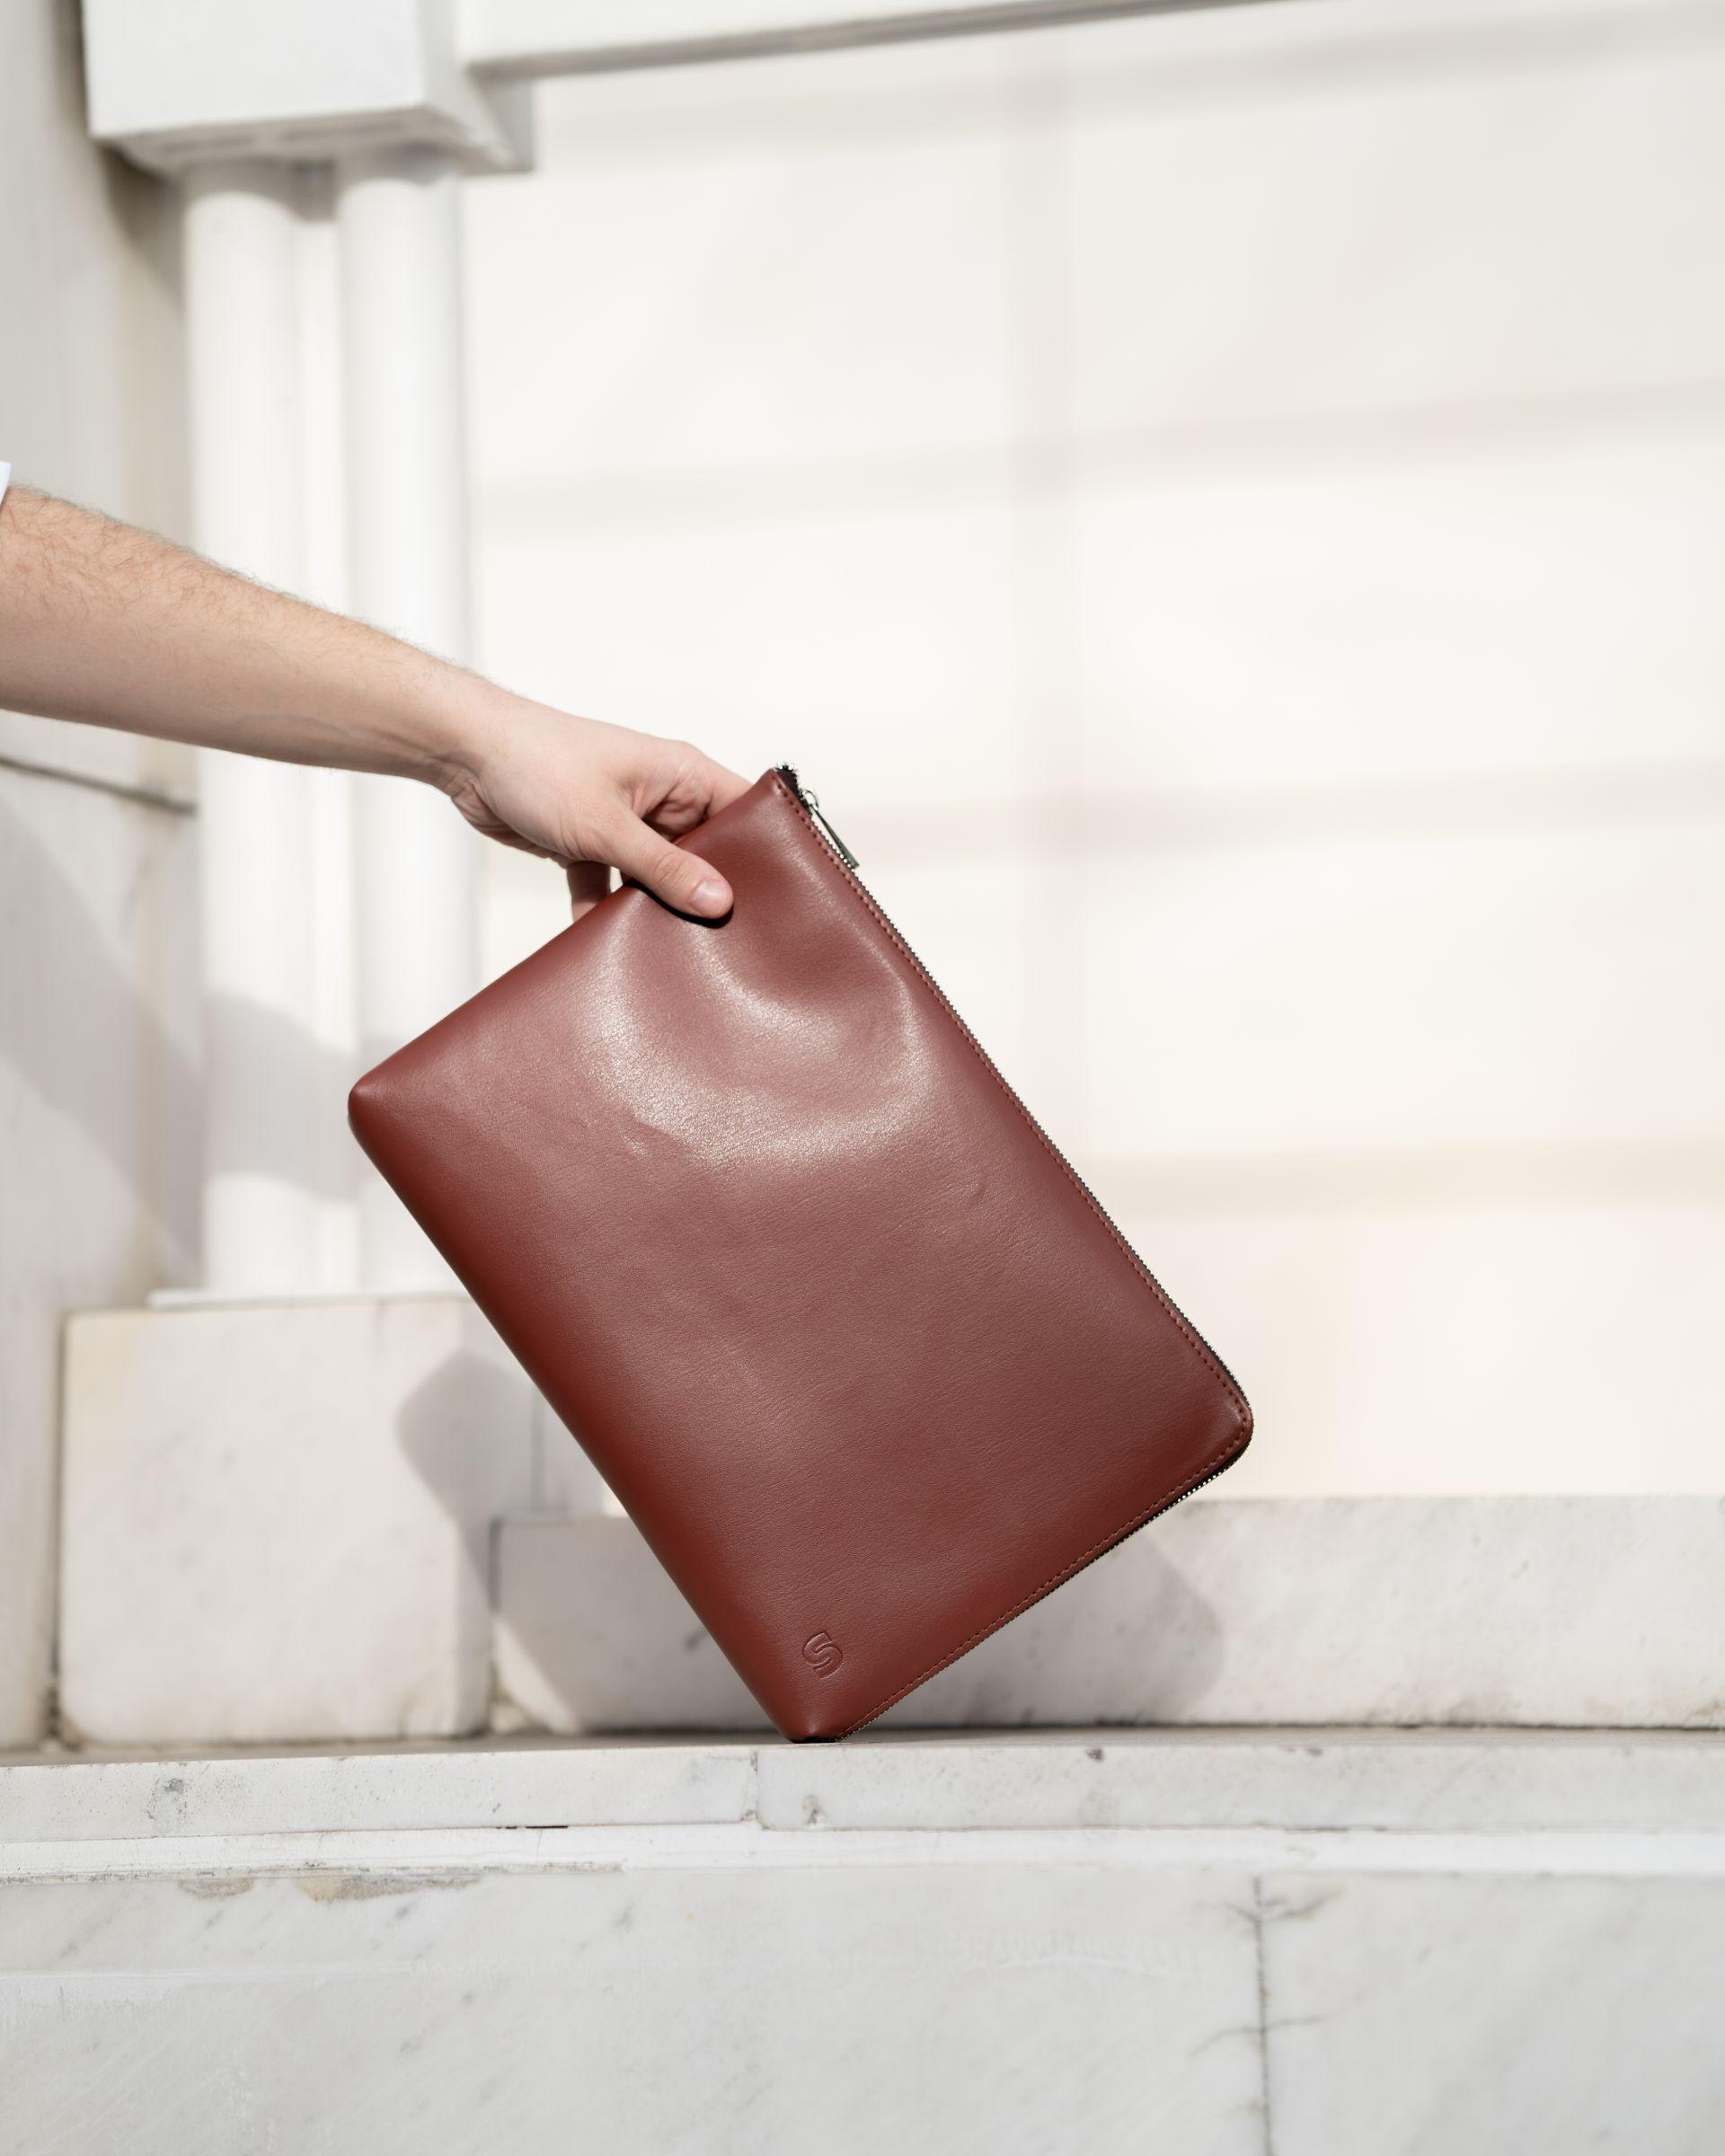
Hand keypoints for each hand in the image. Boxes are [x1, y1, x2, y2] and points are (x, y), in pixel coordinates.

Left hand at [439, 699, 750, 920]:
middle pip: (703, 853)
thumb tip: (717, 901)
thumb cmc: (538, 762)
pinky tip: (598, 939)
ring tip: (666, 945)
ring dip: (651, 907)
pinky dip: (602, 909)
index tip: (774, 897)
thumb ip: (664, 868)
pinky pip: (610, 885)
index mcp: (680, 774)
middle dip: (703, 892)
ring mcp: (626, 822)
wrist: (465, 755)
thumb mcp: (608, 826)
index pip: (743, 811)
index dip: (762, 850)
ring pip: (656, 876)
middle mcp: (660, 797)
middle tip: (721, 938)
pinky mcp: (591, 842)